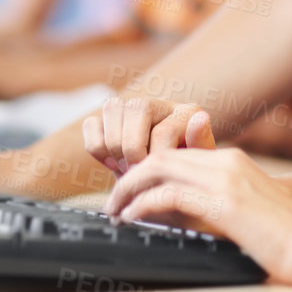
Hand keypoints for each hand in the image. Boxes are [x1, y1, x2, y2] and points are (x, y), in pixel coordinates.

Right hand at [82, 97, 216, 174]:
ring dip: (115, 147)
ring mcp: (131, 108)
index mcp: (186, 112)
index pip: (164, 130)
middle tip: (138, 173)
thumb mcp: (200, 168)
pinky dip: (97, 147)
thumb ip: (200, 144)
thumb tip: (200, 119)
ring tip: (127, 169)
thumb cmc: (188, 178)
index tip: (156, 180)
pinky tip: (113, 163)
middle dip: (133, 149)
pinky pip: (91, 124)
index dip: (156, 161)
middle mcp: (158, 103)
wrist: (171, 187)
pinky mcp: (109, 120)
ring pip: (111, 108)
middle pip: (136, 108)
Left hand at [106, 147, 291, 281]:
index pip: (176, 154)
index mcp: (232, 162)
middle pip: (161, 155)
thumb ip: (209, 206)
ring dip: (129, 188)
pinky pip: (170, 193)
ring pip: (159, 168)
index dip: (146, 171)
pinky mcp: (224, 201)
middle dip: (129, 177)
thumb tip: (170, 216)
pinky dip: (144, 203)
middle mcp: (226, 162)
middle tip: (111, 202)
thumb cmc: (287, 237)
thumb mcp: (242, 213)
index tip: (128, 193)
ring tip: (114, 210)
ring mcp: (226, 179)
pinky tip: (133, 218)